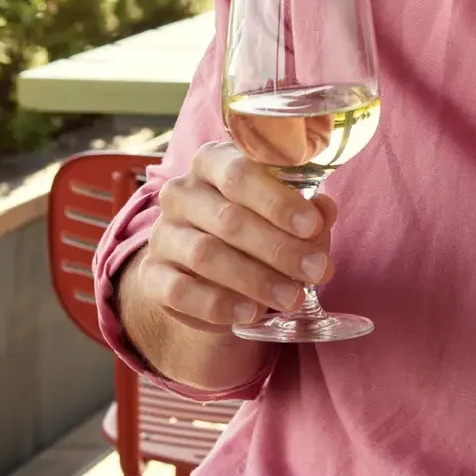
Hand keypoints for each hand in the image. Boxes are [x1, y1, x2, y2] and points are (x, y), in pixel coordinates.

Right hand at [130, 141, 337, 333]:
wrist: (214, 276)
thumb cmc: (258, 232)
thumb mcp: (288, 220)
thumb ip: (308, 216)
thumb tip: (324, 211)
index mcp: (214, 163)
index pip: (240, 172)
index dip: (277, 200)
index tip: (311, 225)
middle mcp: (181, 193)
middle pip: (228, 218)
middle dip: (278, 248)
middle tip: (316, 270)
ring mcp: (162, 234)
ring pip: (206, 255)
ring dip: (254, 279)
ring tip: (292, 298)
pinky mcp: (151, 275)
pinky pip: (179, 290)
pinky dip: (217, 304)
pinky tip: (250, 313)